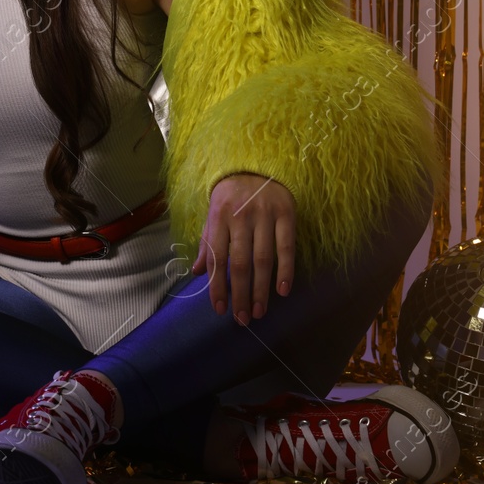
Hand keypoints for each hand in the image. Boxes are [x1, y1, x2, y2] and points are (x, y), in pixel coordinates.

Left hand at [189, 172, 294, 324]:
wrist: (254, 164)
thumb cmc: (230, 196)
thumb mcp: (213, 215)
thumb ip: (207, 244)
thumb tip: (197, 273)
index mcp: (218, 217)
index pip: (217, 259)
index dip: (218, 286)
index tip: (219, 309)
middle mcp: (240, 216)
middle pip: (240, 263)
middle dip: (240, 295)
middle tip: (242, 319)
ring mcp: (265, 214)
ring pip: (263, 259)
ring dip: (261, 290)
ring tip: (259, 312)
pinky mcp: (286, 213)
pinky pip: (287, 247)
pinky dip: (286, 271)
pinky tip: (282, 291)